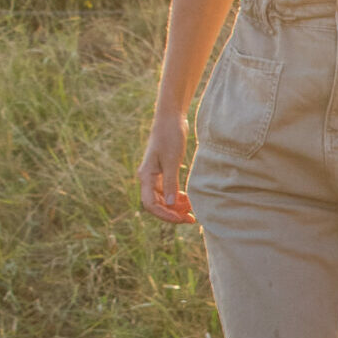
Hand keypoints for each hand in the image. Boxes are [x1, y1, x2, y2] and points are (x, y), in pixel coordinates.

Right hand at [138, 108, 194, 224]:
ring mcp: (155, 176)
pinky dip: (177, 198)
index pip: (151, 204)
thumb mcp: (172, 160)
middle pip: (157, 204)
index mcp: (146, 176)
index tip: (181, 219)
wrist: (171, 118)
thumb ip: (170, 182)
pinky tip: (188, 200)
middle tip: (192, 219)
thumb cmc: (170, 136)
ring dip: (176, 207)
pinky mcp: (163, 172)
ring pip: (163, 199)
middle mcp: (148, 178)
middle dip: (173, 214)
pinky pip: (167, 191)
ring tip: (192, 211)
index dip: (165, 215)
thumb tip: (171, 204)